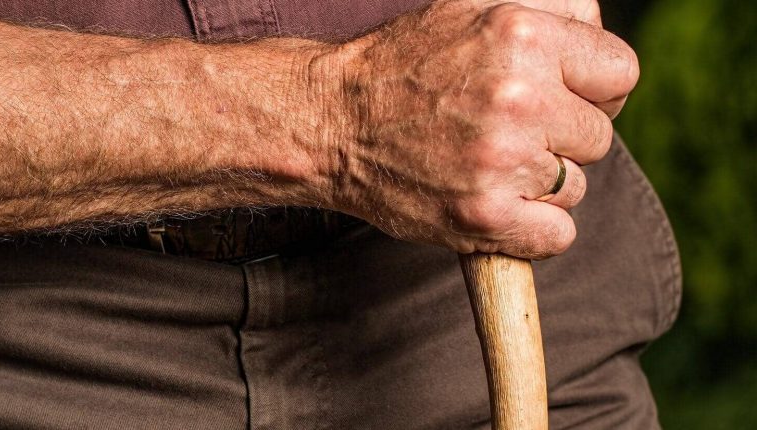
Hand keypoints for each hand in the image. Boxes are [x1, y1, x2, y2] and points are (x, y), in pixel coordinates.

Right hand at [319, 0, 638, 258]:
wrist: (330, 121)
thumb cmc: (401, 66)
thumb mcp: (470, 9)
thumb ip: (549, 11)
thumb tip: (602, 41)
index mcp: (522, 35)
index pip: (620, 73)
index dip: (596, 90)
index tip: (565, 101)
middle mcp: (518, 96)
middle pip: (598, 136)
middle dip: (560, 138)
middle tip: (508, 133)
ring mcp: (501, 160)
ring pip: (575, 187)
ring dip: (540, 183)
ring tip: (486, 165)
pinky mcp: (483, 216)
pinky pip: (557, 236)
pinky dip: (532, 229)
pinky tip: (496, 204)